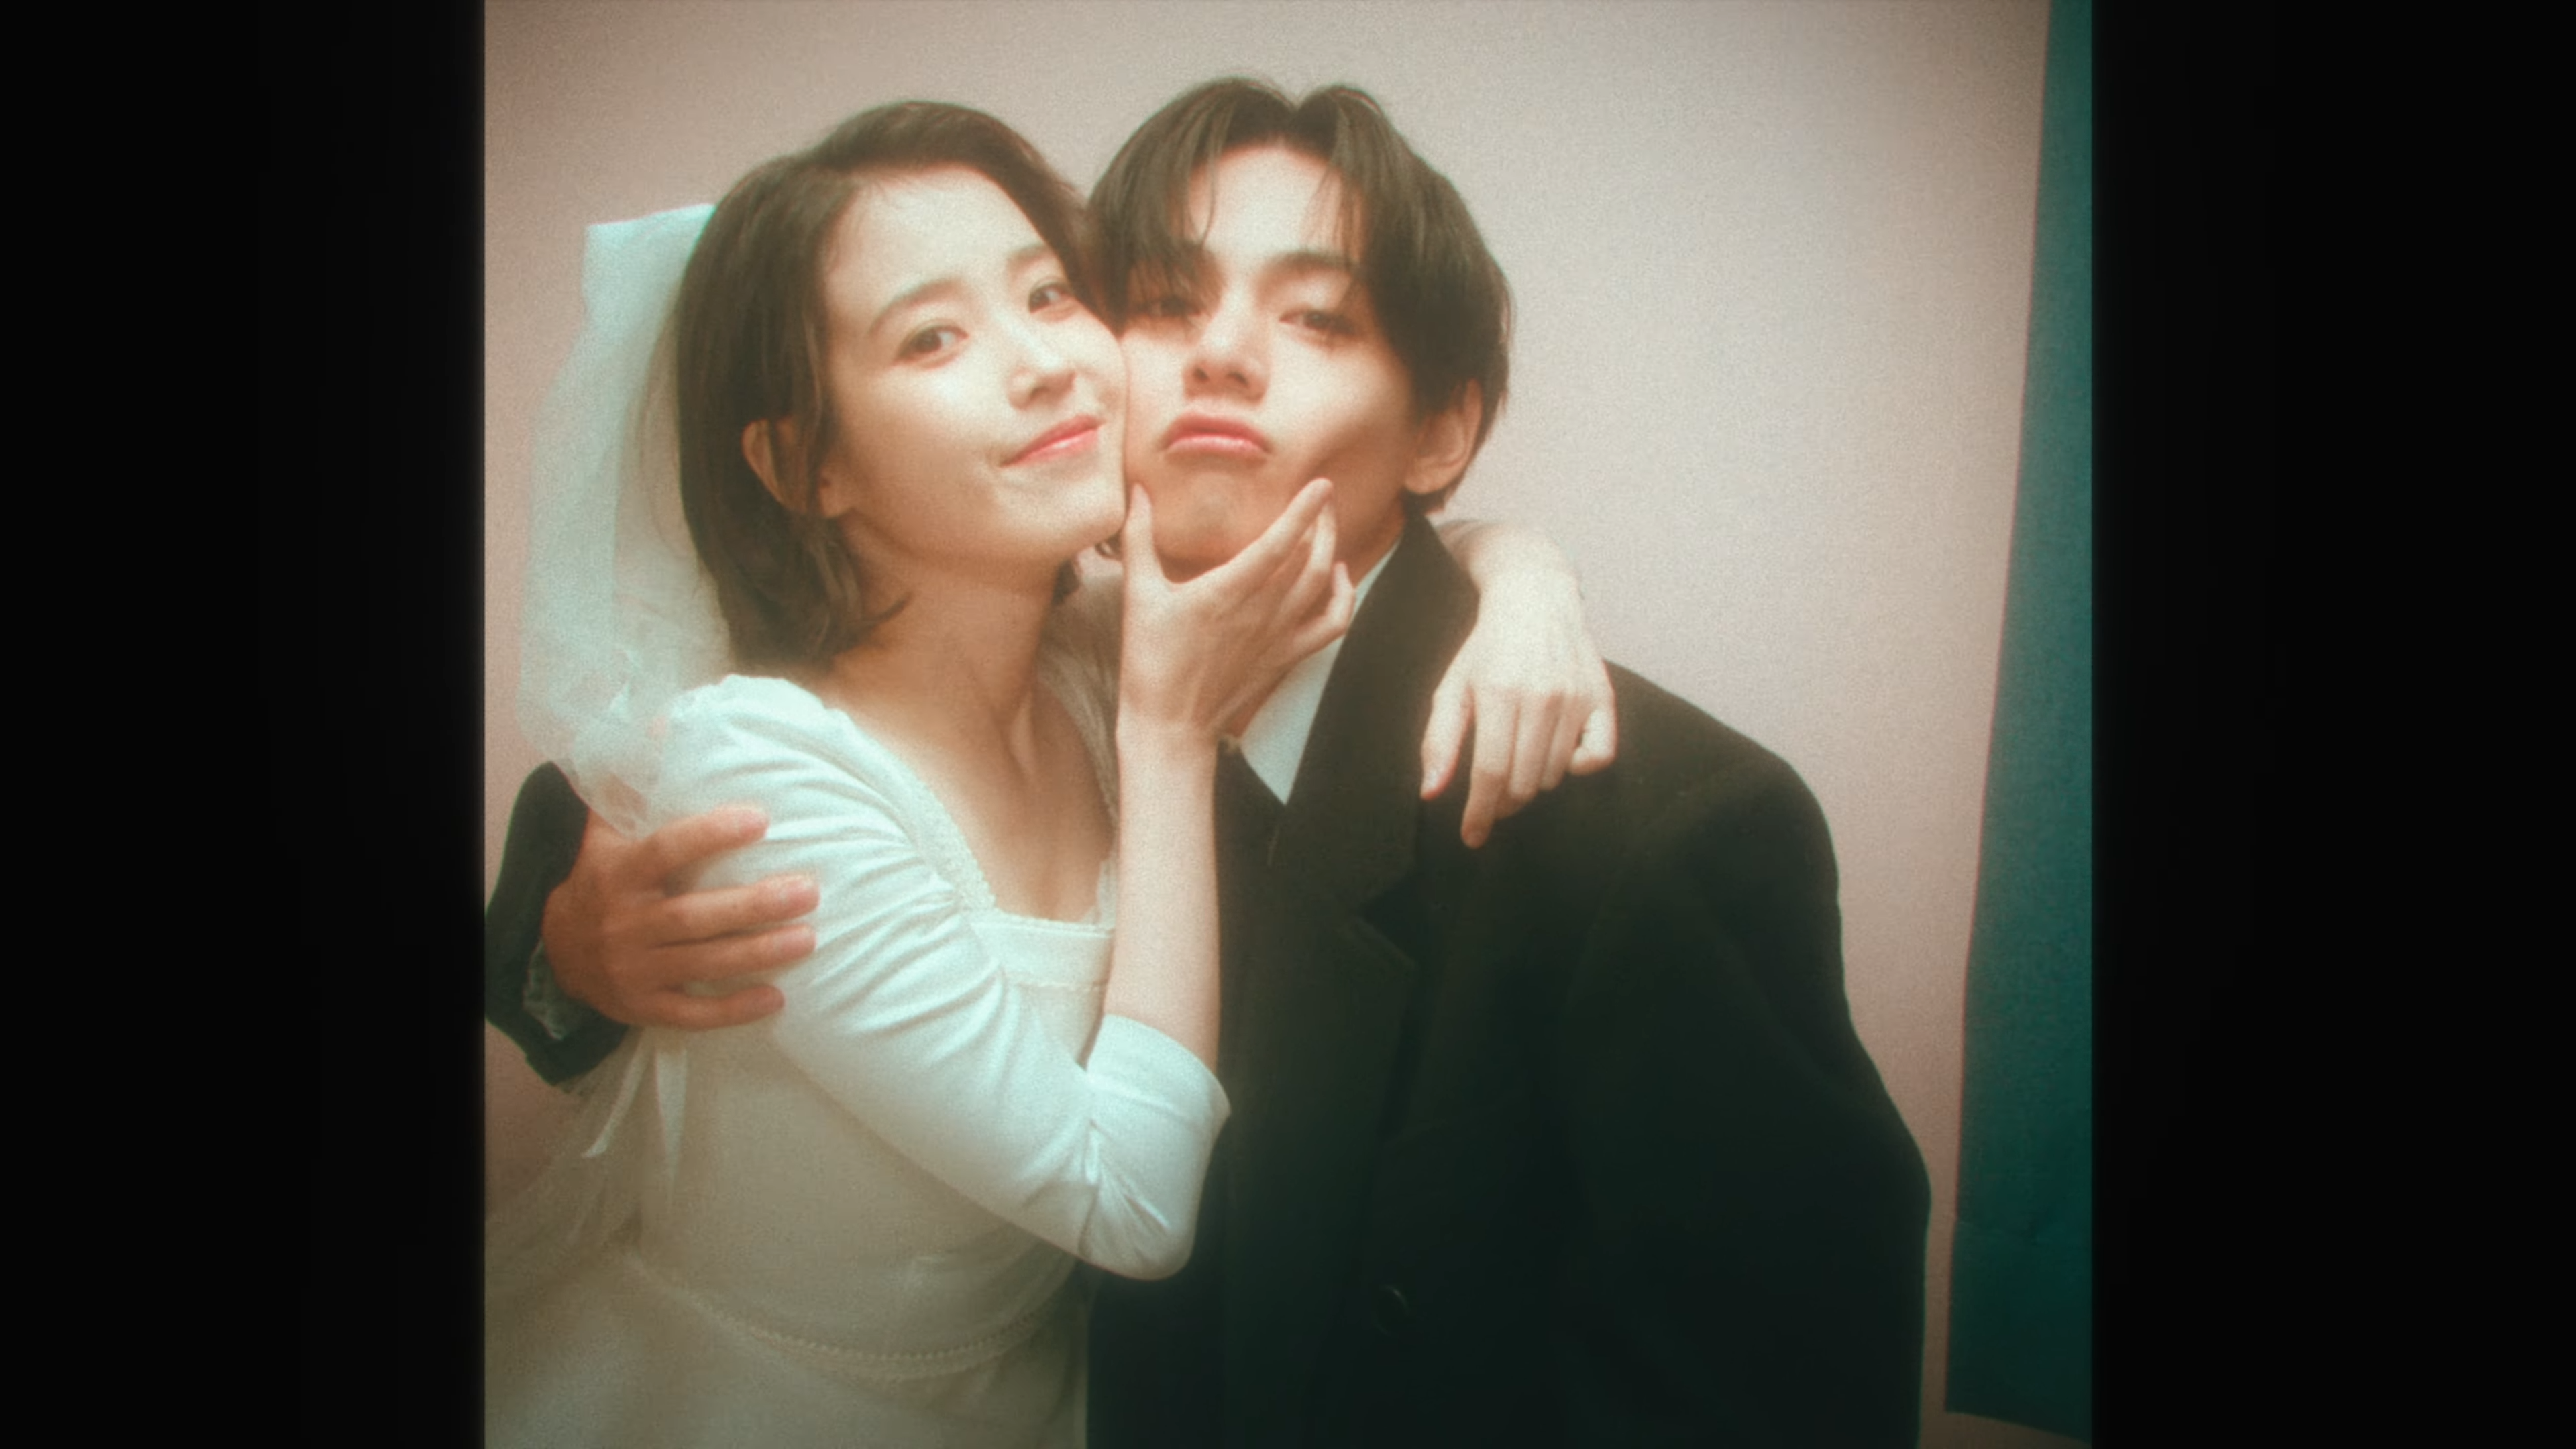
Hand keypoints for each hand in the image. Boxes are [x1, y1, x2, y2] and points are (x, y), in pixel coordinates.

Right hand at [540, 806, 817, 1029]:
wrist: (555, 950)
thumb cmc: (600, 877)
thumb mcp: (605, 830)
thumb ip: (634, 784)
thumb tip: (665, 725)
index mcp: (619, 873)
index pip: (666, 851)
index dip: (711, 835)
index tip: (760, 820)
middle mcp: (624, 924)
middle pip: (693, 916)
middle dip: (753, 905)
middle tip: (807, 890)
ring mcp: (633, 970)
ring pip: (701, 964)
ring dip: (757, 953)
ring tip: (807, 938)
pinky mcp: (643, 1007)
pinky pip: (691, 1013)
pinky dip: (732, 1010)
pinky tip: (774, 999)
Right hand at [1117, 480, 1353, 741]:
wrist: (1170, 725)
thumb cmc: (1150, 662)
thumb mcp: (1138, 595)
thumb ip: (1138, 538)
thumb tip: (1136, 490)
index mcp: (1227, 591)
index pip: (1278, 542)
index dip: (1303, 510)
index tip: (1320, 484)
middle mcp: (1262, 611)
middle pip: (1310, 557)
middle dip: (1322, 521)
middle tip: (1321, 496)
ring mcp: (1278, 635)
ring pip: (1322, 584)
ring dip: (1331, 548)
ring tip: (1328, 523)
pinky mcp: (1285, 656)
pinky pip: (1331, 625)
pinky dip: (1344, 597)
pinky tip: (1339, 576)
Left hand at [1421, 568, 1617, 846]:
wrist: (1535, 600)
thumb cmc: (1487, 649)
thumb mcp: (1453, 688)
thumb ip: (1439, 741)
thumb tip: (1431, 793)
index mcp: (1498, 693)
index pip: (1491, 772)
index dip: (1480, 812)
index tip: (1471, 836)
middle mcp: (1541, 696)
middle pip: (1524, 781)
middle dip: (1503, 802)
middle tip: (1492, 797)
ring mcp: (1576, 697)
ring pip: (1555, 774)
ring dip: (1534, 781)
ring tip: (1519, 758)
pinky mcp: (1602, 697)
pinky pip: (1599, 757)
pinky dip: (1579, 768)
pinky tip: (1560, 756)